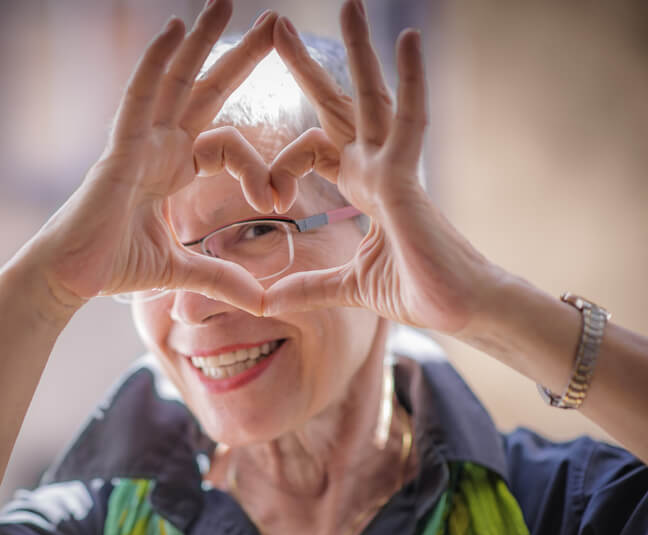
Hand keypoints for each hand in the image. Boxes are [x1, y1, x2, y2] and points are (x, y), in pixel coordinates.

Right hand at [23, 2, 278, 317]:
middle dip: (239, 56)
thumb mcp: (180, 270)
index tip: (279, 197)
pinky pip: (138, 97)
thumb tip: (261, 300)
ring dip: (200, 40)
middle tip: (275, 21)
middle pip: (205, 90)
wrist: (68, 280)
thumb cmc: (111, 267)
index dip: (258, 165)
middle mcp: (157, 147)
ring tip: (226, 1)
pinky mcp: (118, 150)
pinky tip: (172, 29)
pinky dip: (155, 63)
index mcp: (173, 169)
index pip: (227, 144)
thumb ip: (220, 277)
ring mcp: (137, 143)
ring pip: (174, 81)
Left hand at [263, 0, 500, 334]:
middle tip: (281, 27)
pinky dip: (411, 80)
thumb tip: (264, 301)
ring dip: (358, 51)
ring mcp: (395, 169)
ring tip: (350, 4)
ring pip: (373, 98)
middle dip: (310, 68)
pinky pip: (410, 120)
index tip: (264, 198)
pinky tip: (406, 37)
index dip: (281, 164)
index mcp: (363, 187)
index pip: (314, 150)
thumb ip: (307, 287)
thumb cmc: (418, 292)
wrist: (462, 312)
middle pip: (339, 106)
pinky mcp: (410, 180)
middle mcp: (377, 169)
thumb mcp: (346, 287)